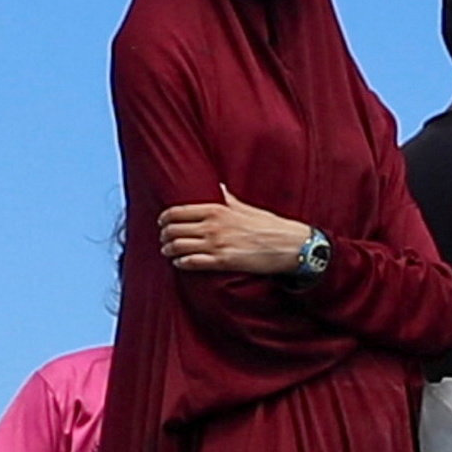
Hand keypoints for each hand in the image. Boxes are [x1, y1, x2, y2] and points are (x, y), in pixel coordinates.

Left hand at [156, 187, 317, 276]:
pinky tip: (179, 263)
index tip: (162, 223)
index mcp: (217, 209)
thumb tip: (218, 187)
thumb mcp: (246, 207)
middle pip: (173, 230)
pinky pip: (192, 263)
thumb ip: (228, 198)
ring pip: (178, 247)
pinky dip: (181, 263)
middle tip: (164, 239)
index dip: (164, 219)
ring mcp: (217, 244)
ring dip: (169, 250)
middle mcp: (213, 226)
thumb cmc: (269, 225)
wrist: (290, 245)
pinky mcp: (223, 262)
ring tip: (168, 251)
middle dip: (164, 236)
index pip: (177, 212)